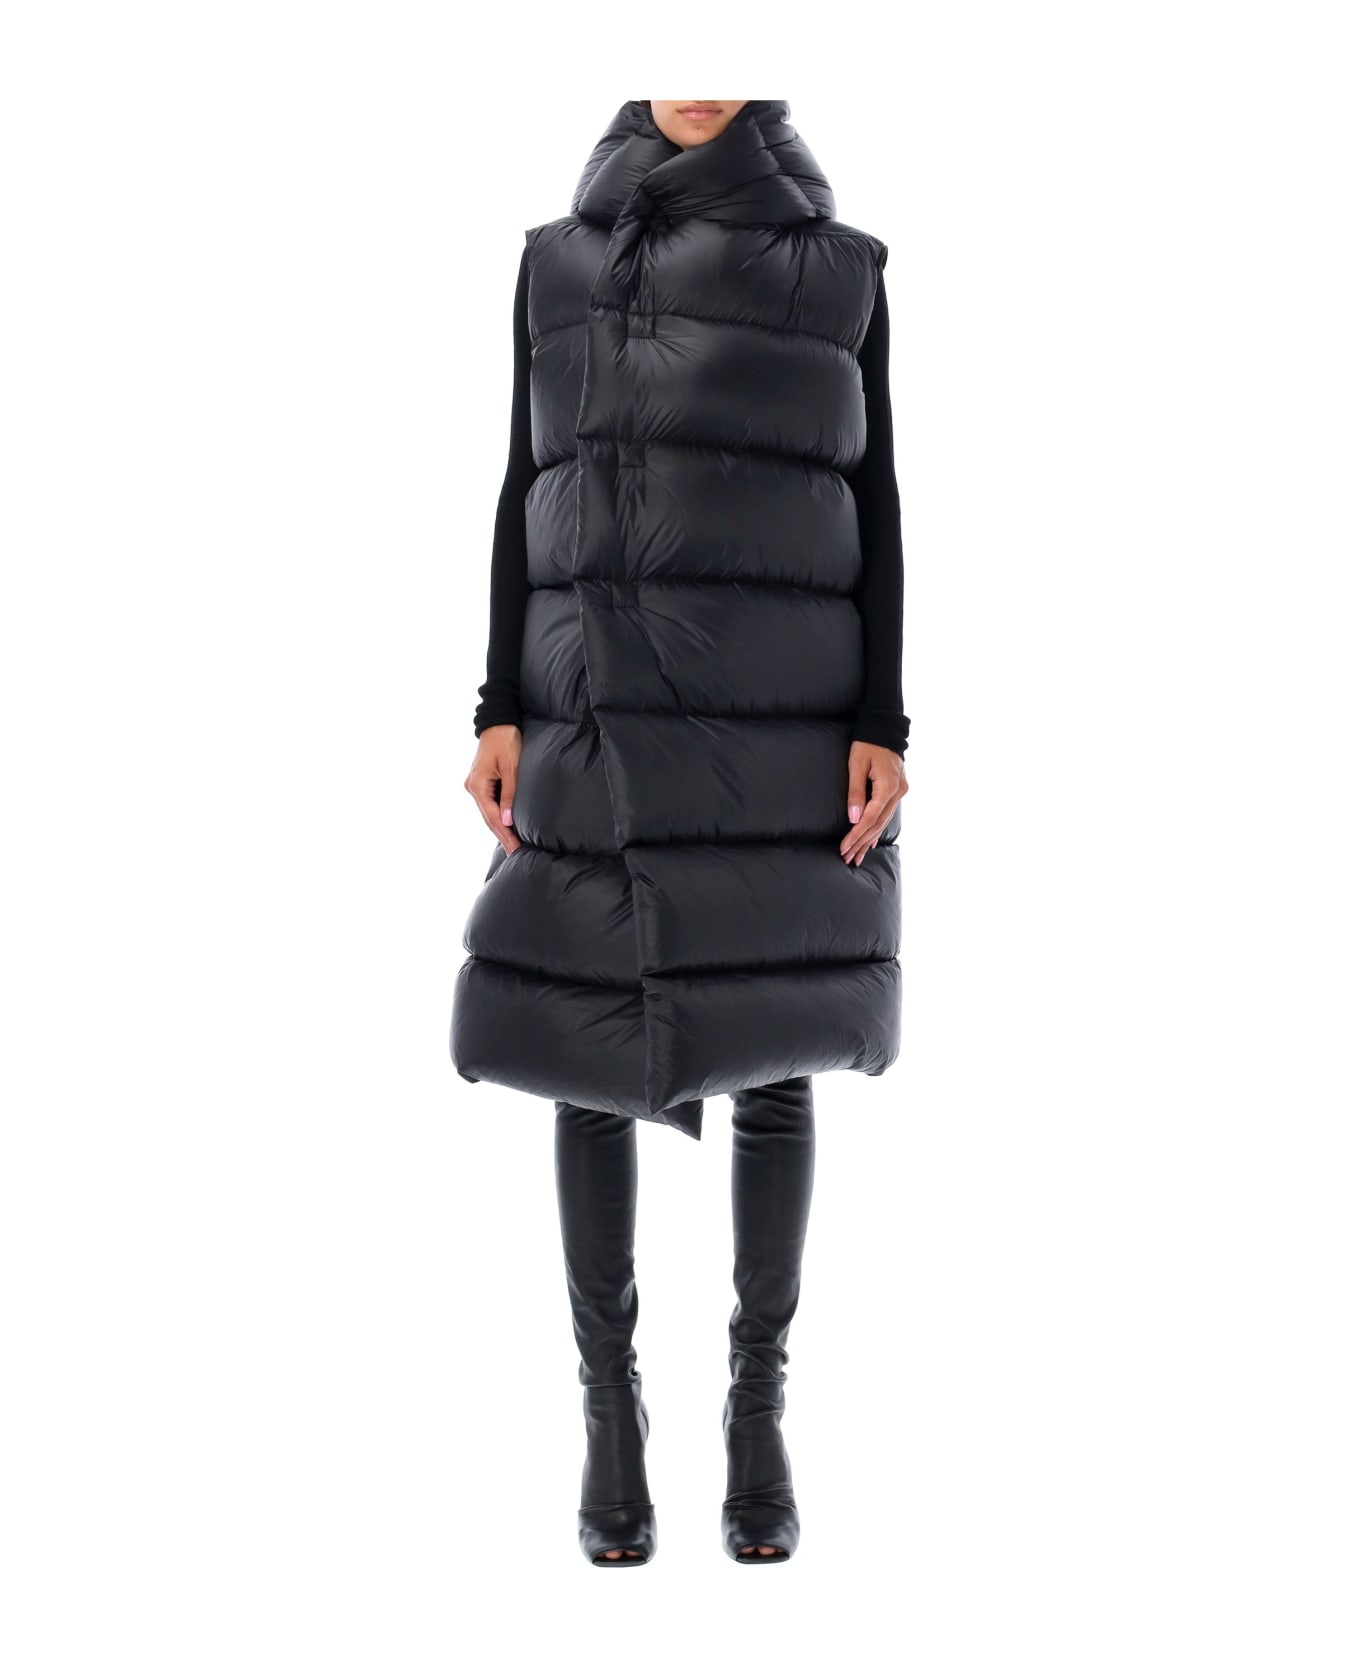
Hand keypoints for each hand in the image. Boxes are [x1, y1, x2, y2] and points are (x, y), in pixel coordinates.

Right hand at [465, 725, 522, 855]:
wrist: (498, 721)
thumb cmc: (506, 740)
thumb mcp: (511, 768)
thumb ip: (509, 795)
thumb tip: (506, 821)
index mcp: (477, 785)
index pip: (492, 817)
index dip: (505, 835)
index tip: (516, 850)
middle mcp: (473, 787)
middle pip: (488, 818)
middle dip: (503, 835)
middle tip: (517, 853)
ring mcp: (476, 784)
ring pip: (488, 812)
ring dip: (501, 827)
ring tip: (514, 844)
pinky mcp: (482, 781)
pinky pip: (490, 803)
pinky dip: (499, 814)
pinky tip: (508, 824)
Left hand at [840, 741, 907, 865]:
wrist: (884, 729)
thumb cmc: (867, 744)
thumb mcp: (856, 765)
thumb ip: (855, 792)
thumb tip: (854, 819)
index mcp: (888, 787)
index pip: (870, 818)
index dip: (856, 835)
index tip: (844, 848)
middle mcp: (898, 792)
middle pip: (878, 824)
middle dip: (861, 843)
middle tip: (848, 859)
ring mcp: (900, 792)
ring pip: (883, 822)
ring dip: (869, 840)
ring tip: (857, 857)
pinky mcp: (898, 790)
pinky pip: (887, 814)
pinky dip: (878, 829)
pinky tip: (872, 842)